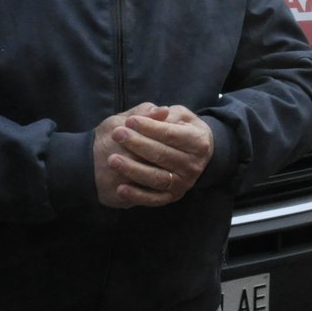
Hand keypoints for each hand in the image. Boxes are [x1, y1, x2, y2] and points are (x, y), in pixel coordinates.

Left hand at [93, 103, 214, 207]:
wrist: (197, 155)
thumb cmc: (183, 130)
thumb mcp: (180, 116)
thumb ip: (166, 114)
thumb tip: (159, 111)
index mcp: (199, 141)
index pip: (171, 134)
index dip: (149, 127)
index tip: (129, 120)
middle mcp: (194, 164)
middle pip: (162, 155)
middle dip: (137, 144)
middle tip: (116, 134)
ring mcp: (184, 182)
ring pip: (156, 178)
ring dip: (133, 170)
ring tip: (112, 160)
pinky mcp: (173, 196)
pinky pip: (154, 199)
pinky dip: (137, 195)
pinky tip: (120, 188)